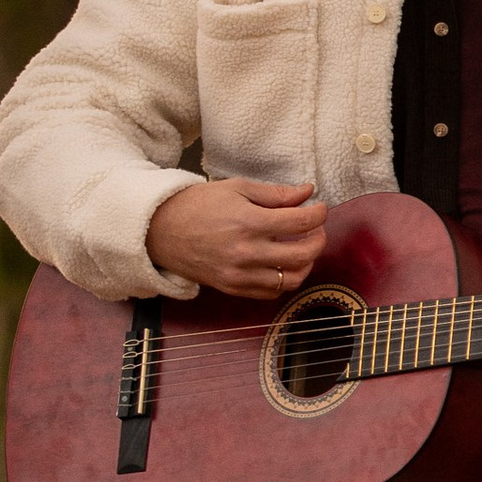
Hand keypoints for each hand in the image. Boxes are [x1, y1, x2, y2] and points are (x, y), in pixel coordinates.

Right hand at [145, 177, 326, 299]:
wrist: (160, 230)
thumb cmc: (197, 205)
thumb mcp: (237, 188)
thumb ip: (275, 194)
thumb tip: (307, 192)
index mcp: (248, 222)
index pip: (301, 222)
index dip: (319, 213)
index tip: (320, 208)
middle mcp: (246, 252)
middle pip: (303, 254)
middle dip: (319, 239)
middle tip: (316, 228)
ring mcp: (239, 275)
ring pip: (291, 279)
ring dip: (306, 264)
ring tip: (302, 248)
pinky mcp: (233, 288)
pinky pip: (271, 292)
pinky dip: (284, 280)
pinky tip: (282, 264)